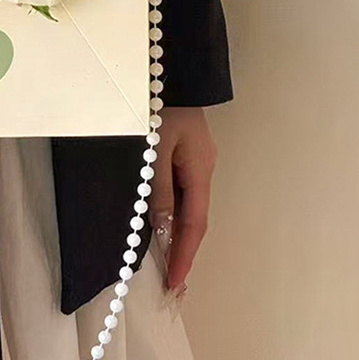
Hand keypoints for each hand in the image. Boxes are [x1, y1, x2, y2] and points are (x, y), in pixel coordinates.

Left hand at [149, 107, 216, 292]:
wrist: (170, 73)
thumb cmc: (160, 108)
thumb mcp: (155, 150)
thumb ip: (159, 189)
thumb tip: (163, 228)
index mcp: (199, 170)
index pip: (194, 224)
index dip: (185, 255)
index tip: (175, 283)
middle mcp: (203, 170)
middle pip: (195, 220)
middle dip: (184, 253)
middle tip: (173, 286)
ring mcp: (196, 162)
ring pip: (189, 208)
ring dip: (178, 237)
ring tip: (167, 266)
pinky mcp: (185, 155)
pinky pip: (182, 193)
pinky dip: (173, 216)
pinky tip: (163, 228)